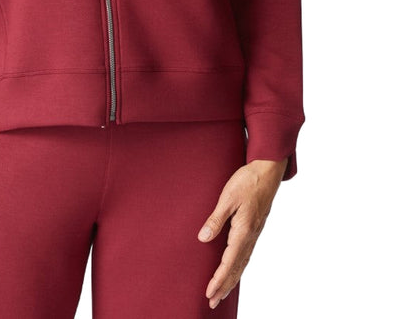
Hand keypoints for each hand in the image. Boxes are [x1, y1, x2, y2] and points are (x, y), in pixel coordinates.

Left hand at [197, 158, 286, 308]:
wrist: (268, 170)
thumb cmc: (248, 181)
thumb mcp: (228, 197)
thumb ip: (216, 218)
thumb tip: (203, 238)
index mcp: (243, 230)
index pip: (229, 262)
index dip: (218, 279)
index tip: (209, 293)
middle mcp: (250, 236)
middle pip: (236, 268)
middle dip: (224, 286)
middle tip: (213, 302)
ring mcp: (254, 233)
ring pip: (242, 263)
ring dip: (232, 279)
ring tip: (222, 292)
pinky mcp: (255, 228)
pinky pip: (246, 254)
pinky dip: (239, 267)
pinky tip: (235, 270)